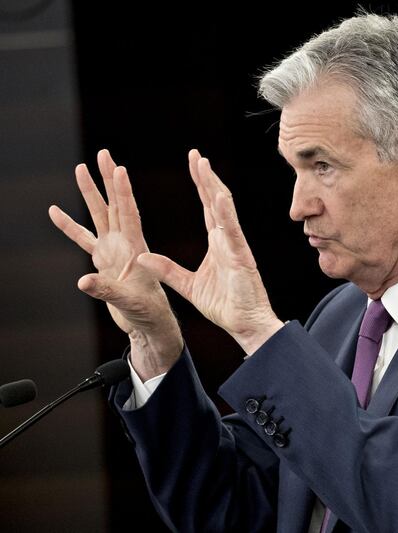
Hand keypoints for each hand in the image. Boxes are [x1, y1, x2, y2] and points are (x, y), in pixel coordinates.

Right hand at [49, 150, 181, 378]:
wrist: (150, 324)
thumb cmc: (149, 313)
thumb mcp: (130, 302)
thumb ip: (107, 291)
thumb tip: (83, 281)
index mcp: (136, 249)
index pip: (129, 214)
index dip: (124, 192)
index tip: (119, 168)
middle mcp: (125, 244)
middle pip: (115, 205)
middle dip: (108, 179)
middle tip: (103, 153)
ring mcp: (113, 251)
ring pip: (99, 215)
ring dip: (90, 193)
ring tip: (80, 168)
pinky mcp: (103, 261)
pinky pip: (83, 239)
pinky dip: (69, 226)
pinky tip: (55, 211)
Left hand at [137, 149, 283, 354]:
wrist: (245, 324)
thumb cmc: (225, 306)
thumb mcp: (188, 287)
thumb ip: (167, 270)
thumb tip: (142, 257)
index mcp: (218, 243)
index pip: (209, 207)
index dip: (201, 184)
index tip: (194, 163)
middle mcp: (228, 239)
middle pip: (216, 200)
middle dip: (206, 176)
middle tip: (196, 154)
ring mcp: (236, 246)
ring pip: (225, 209)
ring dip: (213, 185)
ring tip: (203, 164)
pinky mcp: (241, 257)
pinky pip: (233, 231)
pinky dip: (226, 213)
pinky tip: (219, 195)